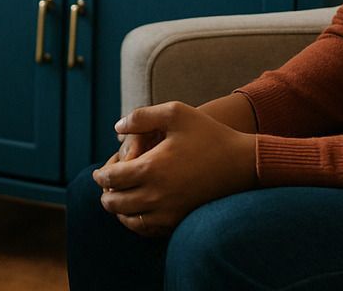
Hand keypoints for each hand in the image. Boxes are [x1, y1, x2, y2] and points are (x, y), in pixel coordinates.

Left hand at [92, 102, 257, 236]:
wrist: (242, 163)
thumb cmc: (208, 134)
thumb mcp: (175, 113)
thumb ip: (142, 116)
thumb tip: (117, 128)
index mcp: (151, 168)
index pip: (111, 179)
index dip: (100, 175)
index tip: (100, 172)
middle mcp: (157, 195)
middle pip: (115, 204)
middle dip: (106, 194)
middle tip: (107, 186)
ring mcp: (169, 212)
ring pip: (129, 221)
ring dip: (119, 211)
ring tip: (120, 198)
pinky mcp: (180, 222)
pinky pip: (148, 230)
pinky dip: (137, 222)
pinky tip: (138, 211)